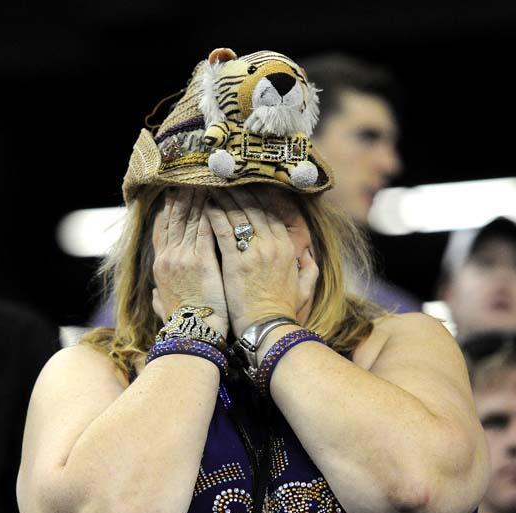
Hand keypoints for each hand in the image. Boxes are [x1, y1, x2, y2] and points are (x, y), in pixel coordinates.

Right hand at [151, 187, 228, 335]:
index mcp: (160, 269)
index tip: (173, 195)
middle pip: (174, 219)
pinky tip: (217, 198)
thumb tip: (154, 296)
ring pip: (189, 218)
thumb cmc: (184, 328)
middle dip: (182, 196)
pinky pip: (205, 228)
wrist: (193, 338)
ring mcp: (183, 257)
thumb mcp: (164, 311)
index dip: (168, 211)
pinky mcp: (201, 260)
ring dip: (197, 197)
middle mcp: (168, 258)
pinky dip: (210, 211)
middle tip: (190, 178)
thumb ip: (159, 299)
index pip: (162, 232)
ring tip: (205, 180)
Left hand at [205, 186, 318, 335]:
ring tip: (210, 187)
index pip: (271, 215)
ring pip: (237, 214)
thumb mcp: (305, 289)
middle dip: (238, 192)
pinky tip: (204, 205)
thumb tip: (310, 257)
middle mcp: (272, 245)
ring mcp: (254, 251)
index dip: (257, 199)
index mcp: (287, 249)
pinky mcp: (235, 261)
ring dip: (223, 198)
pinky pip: (223, 229)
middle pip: (253, 209)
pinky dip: (213, 215)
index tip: (245, 188)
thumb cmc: (283, 312)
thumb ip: (310, 270)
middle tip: (223, 180)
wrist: (269, 329)